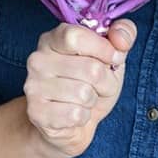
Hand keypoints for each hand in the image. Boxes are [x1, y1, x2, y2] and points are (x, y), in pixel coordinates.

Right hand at [24, 19, 135, 157]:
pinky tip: (74, 113)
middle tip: (99, 86)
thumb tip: (122, 39)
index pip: (76, 37)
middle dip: (106, 82)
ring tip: (85, 100)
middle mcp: (38, 59)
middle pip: (90, 69)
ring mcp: (33, 86)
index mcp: (54, 38)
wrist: (71, 123)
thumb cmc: (92, 83)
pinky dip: (83, 117)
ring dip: (94, 100)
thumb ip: (123, 34)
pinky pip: (75, 115)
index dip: (103, 49)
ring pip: (84, 94)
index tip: (115, 58)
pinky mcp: (36, 112)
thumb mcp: (112, 55)